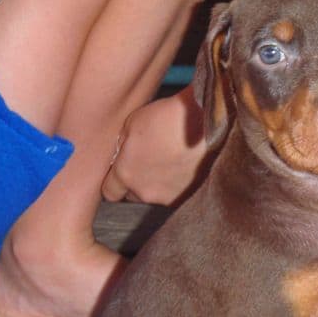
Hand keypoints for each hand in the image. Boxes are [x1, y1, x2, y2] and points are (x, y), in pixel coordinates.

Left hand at [102, 86, 206, 205]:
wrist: (207, 125)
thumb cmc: (171, 119)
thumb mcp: (133, 122)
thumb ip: (123, 145)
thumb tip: (122, 154)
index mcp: (126, 173)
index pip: (110, 192)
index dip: (114, 181)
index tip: (120, 171)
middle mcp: (146, 191)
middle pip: (134, 195)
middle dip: (137, 181)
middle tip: (148, 161)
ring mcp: (169, 198)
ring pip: (156, 195)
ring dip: (159, 182)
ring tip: (171, 160)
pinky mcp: (189, 198)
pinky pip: (176, 194)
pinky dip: (178, 183)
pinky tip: (184, 165)